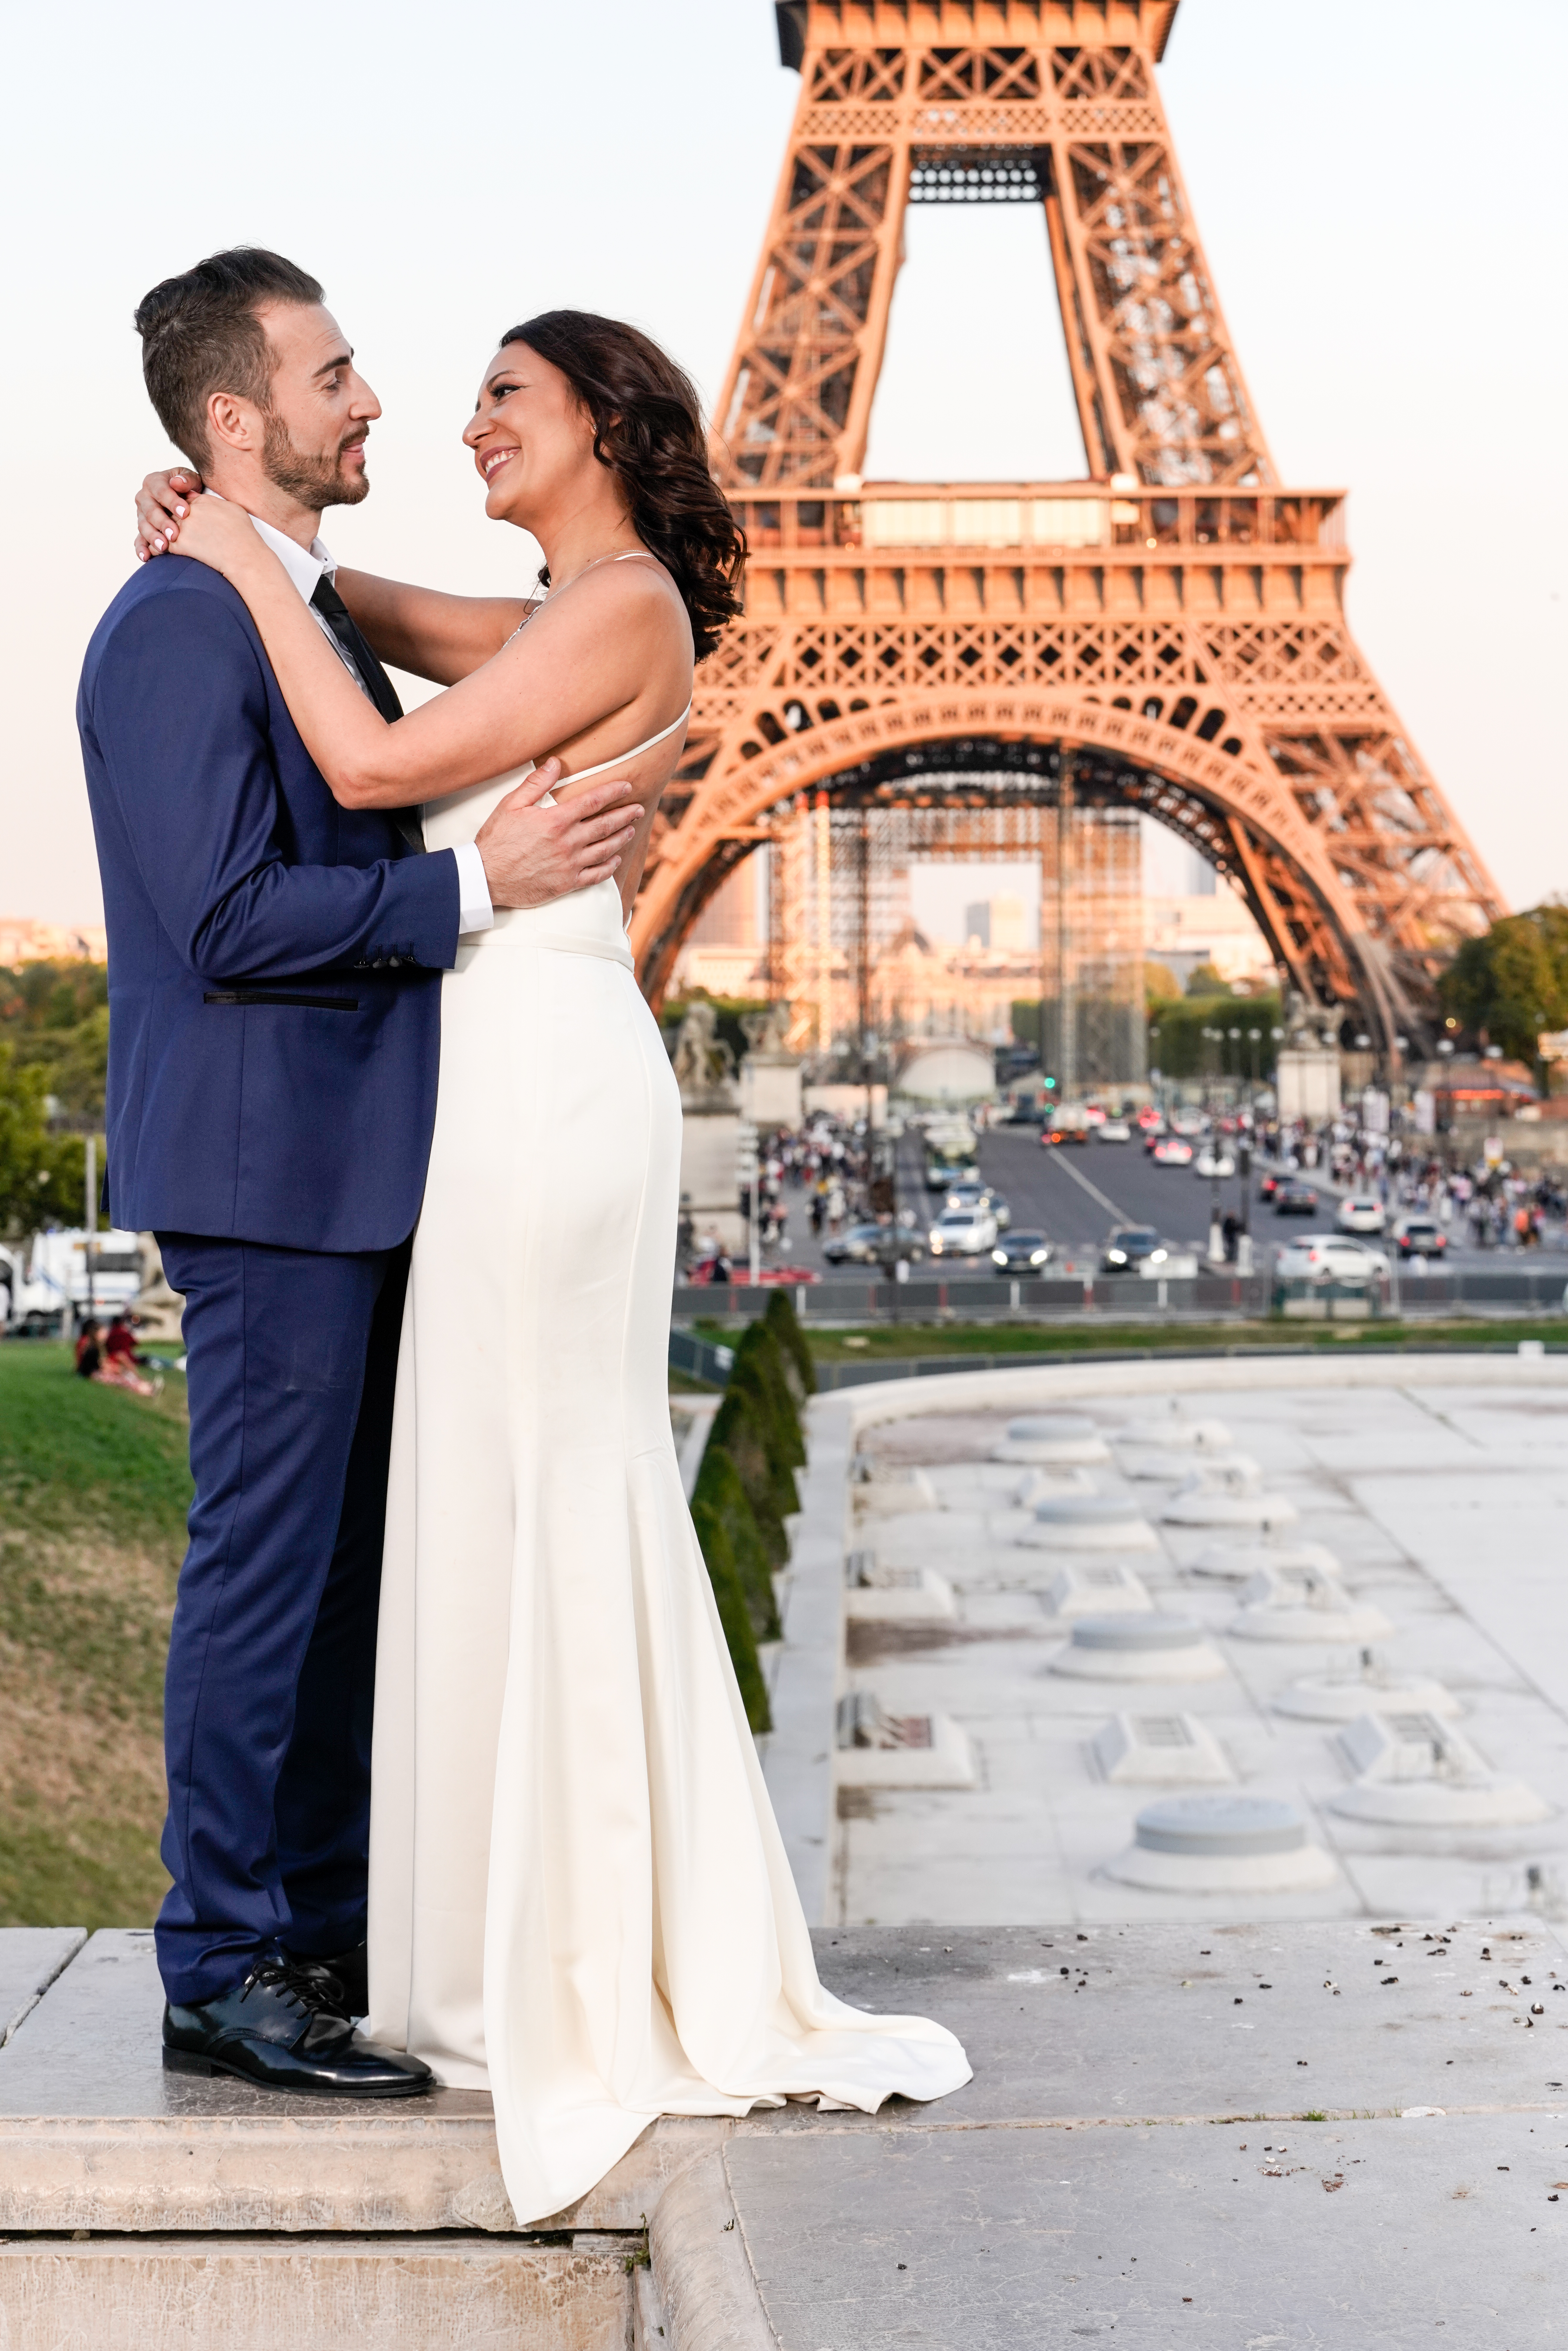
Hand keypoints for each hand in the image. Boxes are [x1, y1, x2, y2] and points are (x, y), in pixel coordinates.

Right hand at [135, 467, 203, 562]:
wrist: (186, 498)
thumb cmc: (189, 488)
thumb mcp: (191, 479)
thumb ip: (186, 480)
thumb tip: (177, 482)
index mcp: (154, 482)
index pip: (161, 491)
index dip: (172, 502)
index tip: (185, 512)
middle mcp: (144, 497)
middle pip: (150, 511)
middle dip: (162, 523)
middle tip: (174, 535)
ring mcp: (142, 514)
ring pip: (143, 526)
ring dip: (153, 537)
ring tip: (163, 547)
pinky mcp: (143, 529)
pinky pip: (139, 539)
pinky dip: (141, 548)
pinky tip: (146, 557)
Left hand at [157, 490, 262, 579]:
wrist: (243, 555)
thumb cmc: (243, 535)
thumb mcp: (232, 509)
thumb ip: (215, 503)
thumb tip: (207, 501)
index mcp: (200, 501)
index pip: (181, 499)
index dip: (177, 507)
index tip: (177, 515)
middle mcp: (188, 511)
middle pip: (168, 512)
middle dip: (163, 519)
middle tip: (161, 528)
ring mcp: (182, 527)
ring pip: (160, 527)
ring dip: (157, 534)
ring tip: (157, 542)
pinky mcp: (178, 544)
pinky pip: (158, 545)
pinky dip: (155, 550)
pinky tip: (155, 554)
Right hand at [475, 761, 642, 908]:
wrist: (485, 878)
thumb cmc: (496, 840)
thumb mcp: (511, 805)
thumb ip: (536, 783)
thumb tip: (556, 763)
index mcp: (556, 820)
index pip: (593, 801)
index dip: (613, 791)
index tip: (627, 786)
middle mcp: (568, 842)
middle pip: (605, 825)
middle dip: (625, 815)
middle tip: (639, 809)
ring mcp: (569, 865)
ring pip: (605, 849)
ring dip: (621, 838)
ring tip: (631, 830)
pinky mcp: (567, 883)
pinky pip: (596, 876)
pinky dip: (609, 867)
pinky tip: (616, 860)